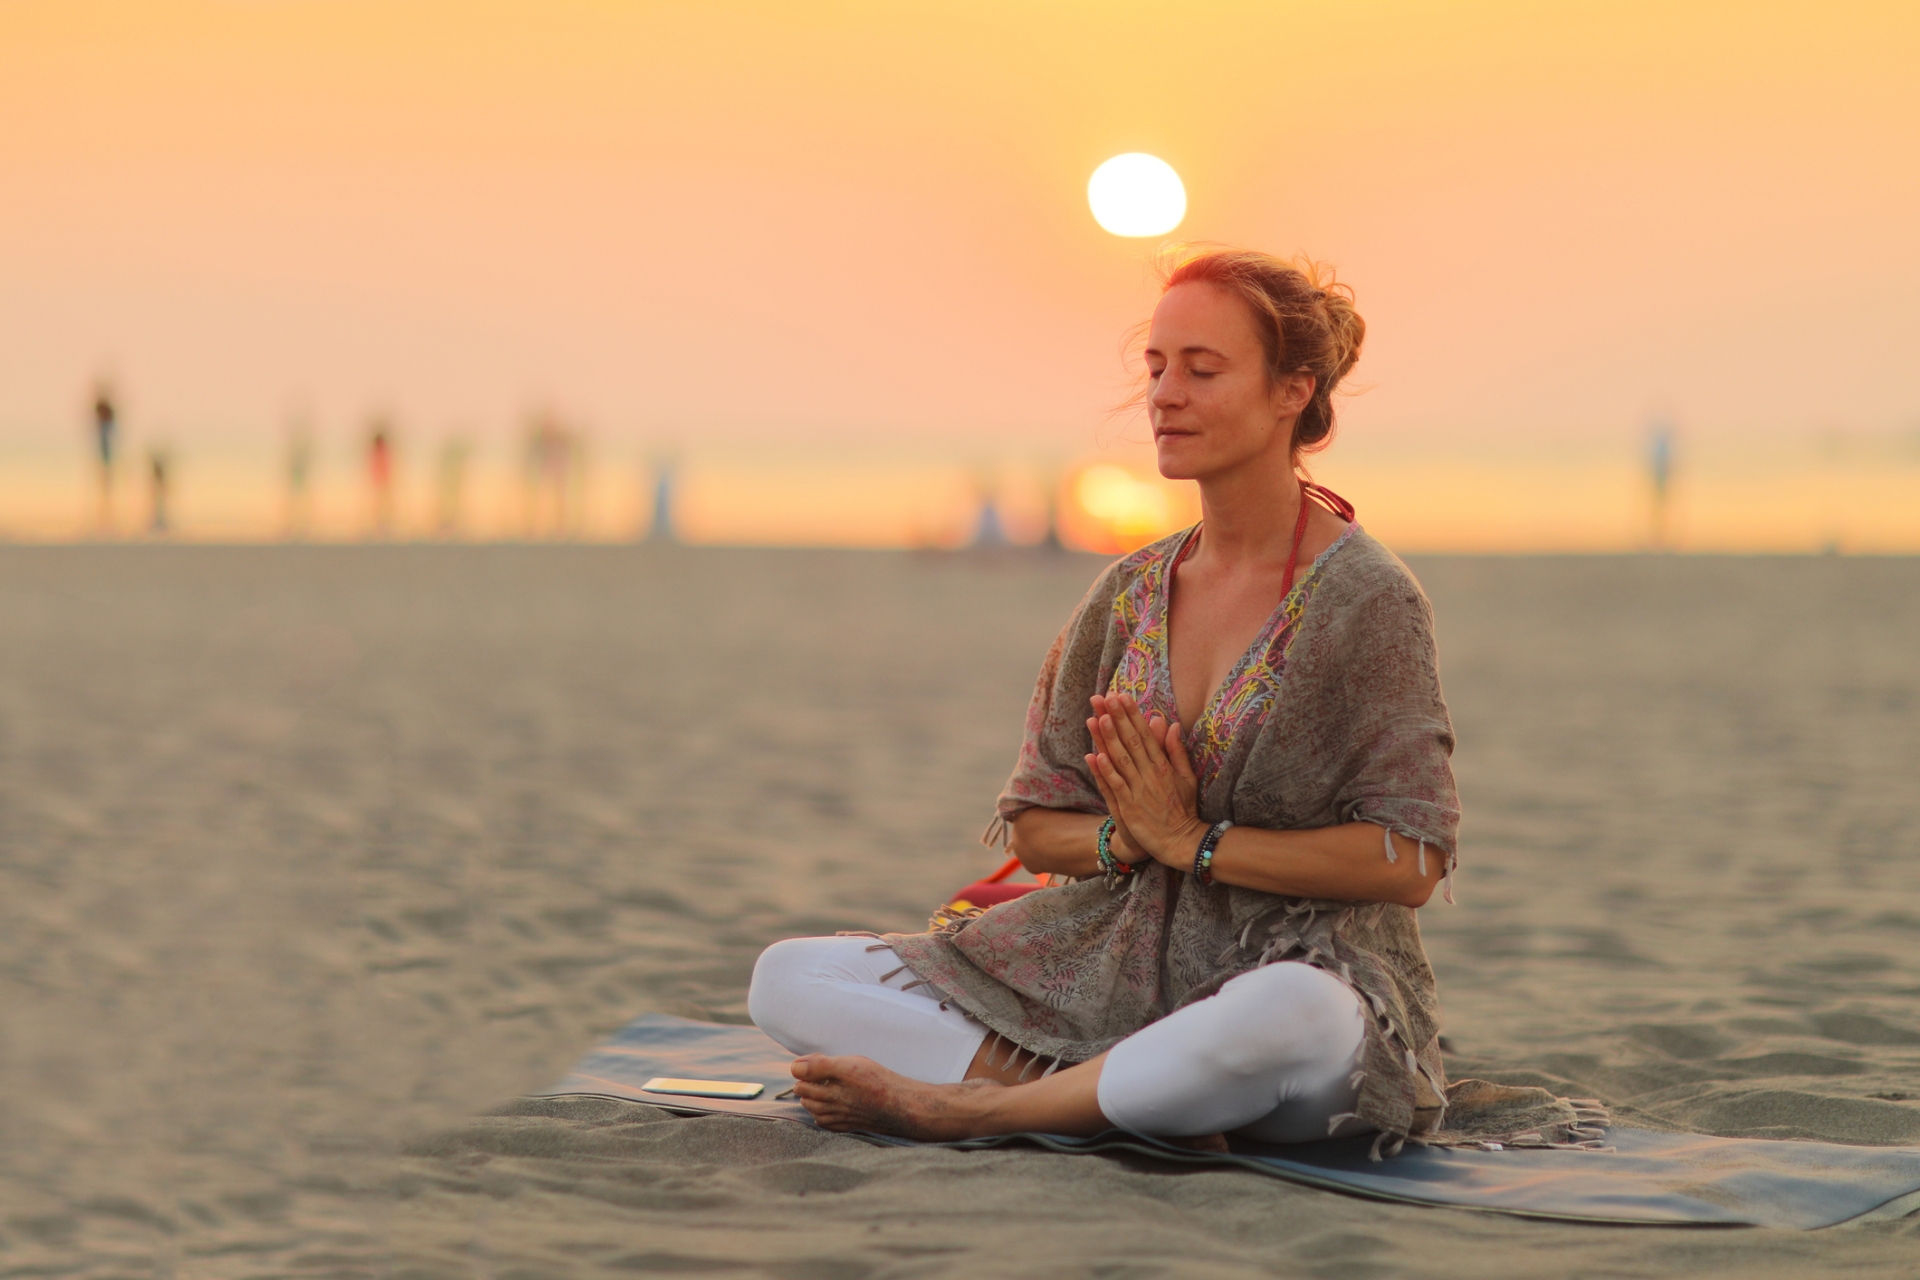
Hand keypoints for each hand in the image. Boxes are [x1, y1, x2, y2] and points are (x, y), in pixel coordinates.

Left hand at [1084, 692, 1204, 867]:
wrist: (1181, 841)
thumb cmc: (1183, 809)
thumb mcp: (1187, 777)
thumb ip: (1177, 751)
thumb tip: (1171, 724)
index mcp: (1164, 766)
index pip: (1145, 734)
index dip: (1132, 715)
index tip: (1122, 697)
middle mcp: (1151, 774)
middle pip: (1131, 741)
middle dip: (1118, 718)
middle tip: (1106, 697)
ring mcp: (1139, 790)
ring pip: (1121, 760)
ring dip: (1109, 739)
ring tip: (1099, 718)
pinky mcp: (1129, 807)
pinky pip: (1116, 786)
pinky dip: (1106, 771)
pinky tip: (1096, 756)